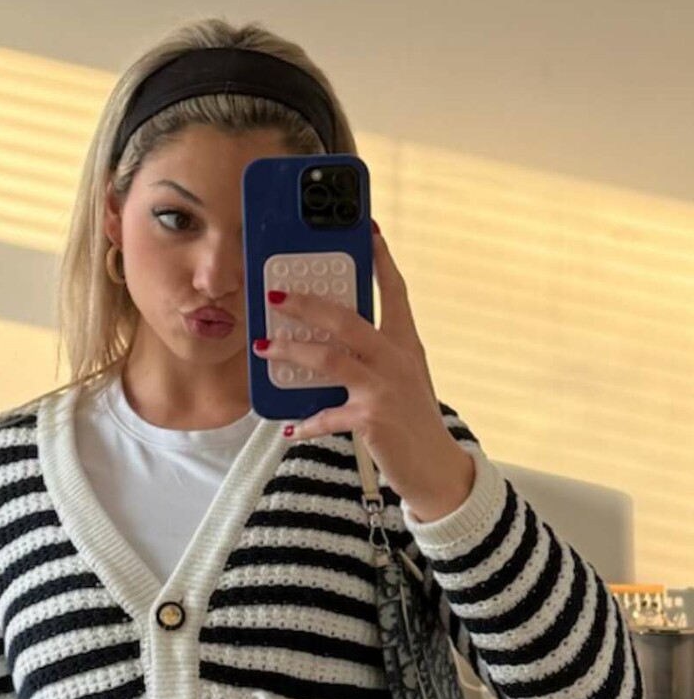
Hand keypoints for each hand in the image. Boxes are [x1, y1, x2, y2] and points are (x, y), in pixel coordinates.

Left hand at [252, 223, 474, 517]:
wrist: (436, 469)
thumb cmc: (413, 420)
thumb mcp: (401, 378)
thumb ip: (374, 355)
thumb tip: (328, 338)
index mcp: (407, 343)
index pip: (396, 290)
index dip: (381, 258)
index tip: (367, 229)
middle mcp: (397, 359)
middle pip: (348, 319)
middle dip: (308, 304)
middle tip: (277, 294)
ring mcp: (384, 388)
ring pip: (330, 359)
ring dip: (291, 352)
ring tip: (263, 347)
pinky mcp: (371, 419)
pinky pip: (327, 415)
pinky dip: (307, 422)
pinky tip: (289, 428)